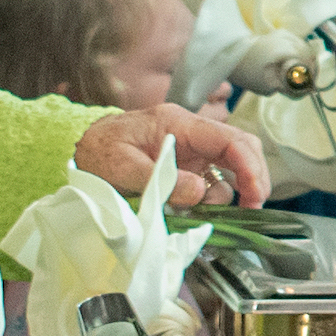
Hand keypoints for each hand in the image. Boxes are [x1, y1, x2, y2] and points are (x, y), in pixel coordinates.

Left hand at [75, 104, 272, 208]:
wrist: (81, 148)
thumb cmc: (98, 151)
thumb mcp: (121, 166)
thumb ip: (160, 178)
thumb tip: (199, 192)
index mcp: (178, 124)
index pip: (229, 138)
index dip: (249, 165)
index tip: (254, 194)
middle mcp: (191, 133)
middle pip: (240, 147)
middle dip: (253, 177)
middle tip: (252, 207)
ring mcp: (191, 148)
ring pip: (231, 165)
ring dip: (229, 192)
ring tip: (208, 212)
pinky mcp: (187, 164)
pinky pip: (213, 178)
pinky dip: (213, 197)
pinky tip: (199, 209)